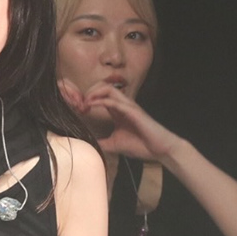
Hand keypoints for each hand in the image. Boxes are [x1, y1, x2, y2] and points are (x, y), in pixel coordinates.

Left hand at [63, 79, 182, 160]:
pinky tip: (91, 106)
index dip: (87, 97)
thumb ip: (102, 141)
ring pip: (108, 88)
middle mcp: (122, 104)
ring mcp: (128, 106)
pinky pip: (114, 100)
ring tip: (84, 104)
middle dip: (88, 91)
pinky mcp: (133, 111)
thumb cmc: (141, 145)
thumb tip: (88, 145)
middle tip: (79, 104)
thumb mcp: (114, 144)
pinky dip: (100, 101)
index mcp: (117, 110)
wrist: (159, 150)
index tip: (77, 108)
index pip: (100, 94)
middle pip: (102, 85)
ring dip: (93, 93)